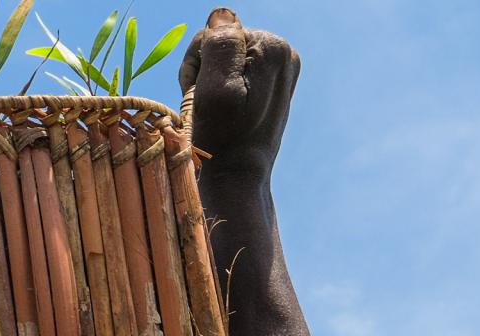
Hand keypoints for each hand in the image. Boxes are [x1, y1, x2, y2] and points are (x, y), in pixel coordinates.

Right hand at [177, 7, 299, 177]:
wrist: (238, 174)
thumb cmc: (222, 137)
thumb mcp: (214, 91)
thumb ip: (220, 46)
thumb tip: (222, 14)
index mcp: (272, 47)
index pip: (214, 33)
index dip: (197, 64)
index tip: (203, 97)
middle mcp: (283, 50)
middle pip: (222, 42)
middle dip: (205, 71)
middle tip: (208, 105)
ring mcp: (281, 65)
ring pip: (226, 56)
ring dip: (211, 80)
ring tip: (218, 110)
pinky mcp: (274, 80)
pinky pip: (235, 69)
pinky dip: (223, 87)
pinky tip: (228, 109)